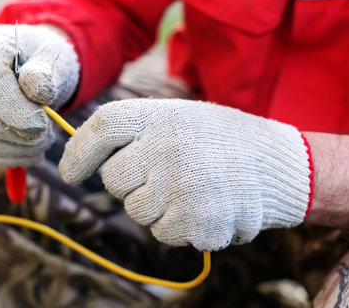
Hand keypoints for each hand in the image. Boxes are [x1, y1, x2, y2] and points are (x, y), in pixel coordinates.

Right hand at [0, 24, 79, 166]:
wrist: (33, 69)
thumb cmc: (43, 62)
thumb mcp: (53, 58)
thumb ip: (47, 72)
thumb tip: (37, 91)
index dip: (12, 107)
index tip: (42, 123)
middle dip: (14, 132)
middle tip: (47, 136)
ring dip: (13, 148)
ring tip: (42, 142)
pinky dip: (7, 157)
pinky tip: (30, 151)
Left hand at [59, 99, 311, 250]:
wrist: (279, 165)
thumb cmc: (221, 141)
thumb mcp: (179, 118)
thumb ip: (135, 133)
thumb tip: (79, 160)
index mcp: (159, 116)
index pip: (102, 127)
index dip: (79, 152)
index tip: (69, 173)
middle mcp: (165, 148)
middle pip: (114, 180)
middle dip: (131, 183)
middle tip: (169, 172)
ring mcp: (181, 187)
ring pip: (138, 212)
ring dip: (158, 207)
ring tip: (194, 186)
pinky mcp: (197, 223)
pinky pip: (165, 233)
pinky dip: (180, 226)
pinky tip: (207, 205)